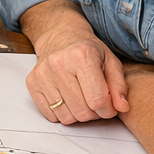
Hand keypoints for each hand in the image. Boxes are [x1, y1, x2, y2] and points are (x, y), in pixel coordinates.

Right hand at [19, 0, 129, 123]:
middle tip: (95, 102)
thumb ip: (119, 86)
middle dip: (93, 114)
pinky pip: (50, 115)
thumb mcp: (111, 62)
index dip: (108, 110)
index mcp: (81, 56)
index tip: (109, 107)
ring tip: (82, 100)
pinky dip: (62, 113)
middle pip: (81, 111)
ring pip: (66, 117)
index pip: (97, 100)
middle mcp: (58, 64)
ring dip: (77, 115)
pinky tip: (67, 99)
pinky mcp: (32, 83)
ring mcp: (42, 74)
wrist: (60, 37)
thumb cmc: (88, 51)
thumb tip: (122, 107)